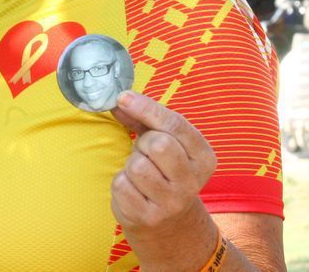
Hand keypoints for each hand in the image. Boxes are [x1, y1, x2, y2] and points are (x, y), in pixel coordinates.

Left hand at [110, 91, 217, 254]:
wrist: (170, 225)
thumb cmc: (163, 171)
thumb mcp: (165, 142)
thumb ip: (143, 119)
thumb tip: (119, 101)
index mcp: (203, 158)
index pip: (175, 125)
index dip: (146, 107)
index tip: (123, 97)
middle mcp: (193, 181)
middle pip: (158, 144)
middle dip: (143, 143)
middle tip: (144, 153)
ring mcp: (172, 202)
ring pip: (137, 166)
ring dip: (131, 165)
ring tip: (141, 174)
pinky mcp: (149, 216)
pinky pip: (122, 185)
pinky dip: (121, 183)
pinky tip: (134, 190)